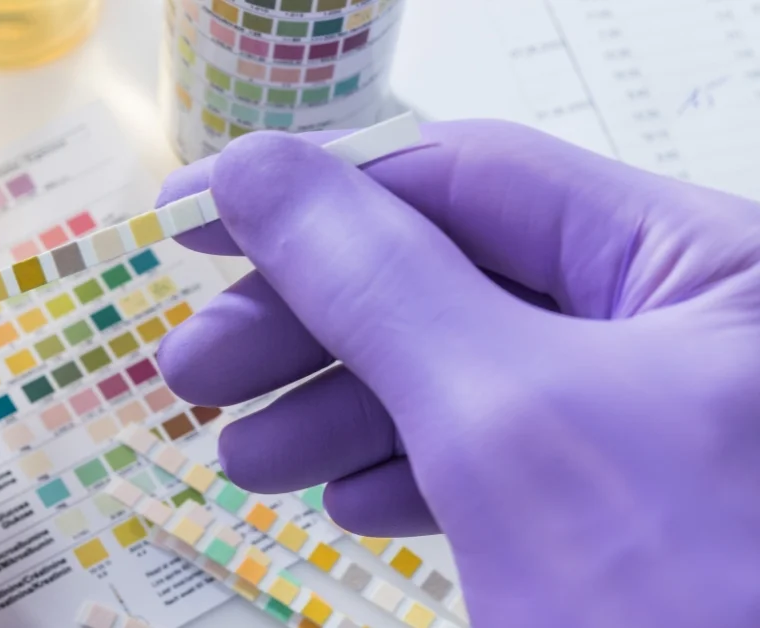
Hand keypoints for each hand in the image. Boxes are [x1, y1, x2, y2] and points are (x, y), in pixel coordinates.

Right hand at [155, 121, 759, 626]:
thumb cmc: (680, 611)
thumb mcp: (505, 425)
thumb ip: (376, 281)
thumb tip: (253, 173)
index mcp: (700, 262)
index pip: (470, 179)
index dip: (316, 193)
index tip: (192, 218)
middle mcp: (683, 326)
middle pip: (450, 277)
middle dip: (310, 323)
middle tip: (192, 368)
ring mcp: (650, 423)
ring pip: (453, 373)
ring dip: (334, 408)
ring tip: (241, 457)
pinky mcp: (618, 509)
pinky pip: (485, 455)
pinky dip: (399, 471)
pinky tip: (345, 501)